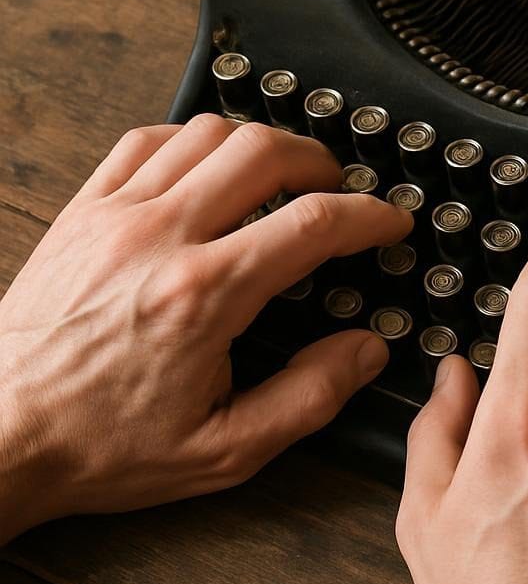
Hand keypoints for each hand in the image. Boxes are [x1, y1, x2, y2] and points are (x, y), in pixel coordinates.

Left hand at [0, 116, 410, 542]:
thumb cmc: (101, 445)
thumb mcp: (224, 448)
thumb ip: (309, 397)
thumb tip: (365, 350)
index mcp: (204, 295)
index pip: (311, 223)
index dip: (367, 214)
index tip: (388, 219)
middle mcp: (161, 238)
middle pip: (264, 153)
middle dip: (320, 161)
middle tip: (339, 188)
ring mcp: (117, 215)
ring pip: (207, 134)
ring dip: (260, 144)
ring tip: (281, 174)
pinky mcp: (84, 211)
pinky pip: (145, 140)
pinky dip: (191, 139)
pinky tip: (207, 166)